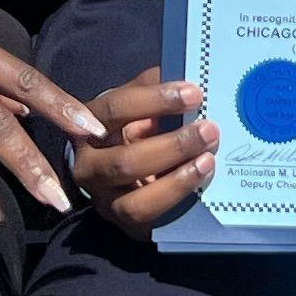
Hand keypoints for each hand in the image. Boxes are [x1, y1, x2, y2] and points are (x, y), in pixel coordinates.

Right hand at [70, 70, 218, 236]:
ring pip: (136, 201)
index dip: (156, 100)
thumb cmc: (131, 124)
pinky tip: (200, 179)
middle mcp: (88, 167)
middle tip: (209, 129)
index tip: (194, 93)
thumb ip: (153, 87)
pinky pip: (150, 219)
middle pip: (126, 161)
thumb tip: (187, 72)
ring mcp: (104, 200)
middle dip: (174, 146)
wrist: (114, 168)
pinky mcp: (125, 224)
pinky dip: (178, 199)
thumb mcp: (136, 102)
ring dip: (178, 180)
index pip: (116, 110)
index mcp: (87, 125)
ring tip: (208, 159)